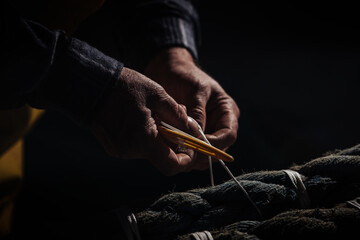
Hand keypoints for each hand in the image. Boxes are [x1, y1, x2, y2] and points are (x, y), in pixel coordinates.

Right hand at [91, 67, 196, 175]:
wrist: (90, 86)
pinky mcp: (114, 146)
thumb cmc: (124, 87)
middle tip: (177, 118)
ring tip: (157, 113)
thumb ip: (178, 115)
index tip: (192, 148)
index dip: (186, 160)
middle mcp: (131, 150)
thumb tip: (192, 130)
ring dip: (160, 136)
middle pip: (162, 155)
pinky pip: (138, 146)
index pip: (171, 166)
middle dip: (174, 140)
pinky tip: (144, 117)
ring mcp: (120, 150)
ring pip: (150, 149)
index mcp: (143, 139)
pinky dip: (147, 135)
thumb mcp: (158, 95)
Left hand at [145, 47, 239, 168]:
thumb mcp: (195, 90)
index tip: (197, 144)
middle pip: (217, 148)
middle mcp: (218, 124)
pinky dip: (181, 150)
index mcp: (227, 111)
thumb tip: (198, 137)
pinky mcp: (190, 135)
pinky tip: (169, 146)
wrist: (168, 70)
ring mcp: (205, 131)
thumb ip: (198, 113)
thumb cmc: (186, 75)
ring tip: (175, 148)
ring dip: (190, 153)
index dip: (215, 143)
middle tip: (184, 153)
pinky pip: (189, 149)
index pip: (228, 135)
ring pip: (203, 153)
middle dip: (202, 152)